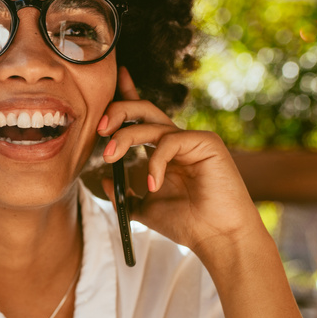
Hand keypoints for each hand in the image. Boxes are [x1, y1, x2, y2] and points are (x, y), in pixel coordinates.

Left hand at [98, 67, 265, 259]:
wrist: (216, 238)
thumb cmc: (187, 224)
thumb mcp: (144, 208)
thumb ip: (124, 194)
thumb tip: (103, 181)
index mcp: (165, 151)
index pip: (142, 117)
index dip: (127, 96)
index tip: (114, 79)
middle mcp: (178, 141)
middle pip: (144, 110)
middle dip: (118, 111)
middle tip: (100, 130)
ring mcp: (193, 140)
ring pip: (152, 124)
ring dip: (125, 137)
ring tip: (112, 157)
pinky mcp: (207, 143)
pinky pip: (170, 142)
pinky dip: (155, 163)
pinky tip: (153, 185)